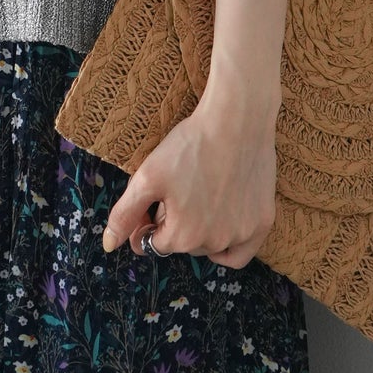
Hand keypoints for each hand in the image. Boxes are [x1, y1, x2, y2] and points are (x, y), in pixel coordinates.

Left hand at [99, 92, 277, 268]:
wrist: (236, 120)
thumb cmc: (190, 146)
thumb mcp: (147, 177)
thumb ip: (125, 214)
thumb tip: (109, 246)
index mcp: (181, 236)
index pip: (155, 243)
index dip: (150, 221)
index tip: (154, 202)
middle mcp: (213, 243)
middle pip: (184, 244)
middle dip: (175, 224)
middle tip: (177, 190)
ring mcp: (241, 235)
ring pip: (211, 247)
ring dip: (201, 231)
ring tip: (199, 195)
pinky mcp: (263, 223)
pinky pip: (242, 253)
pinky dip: (229, 247)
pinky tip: (221, 226)